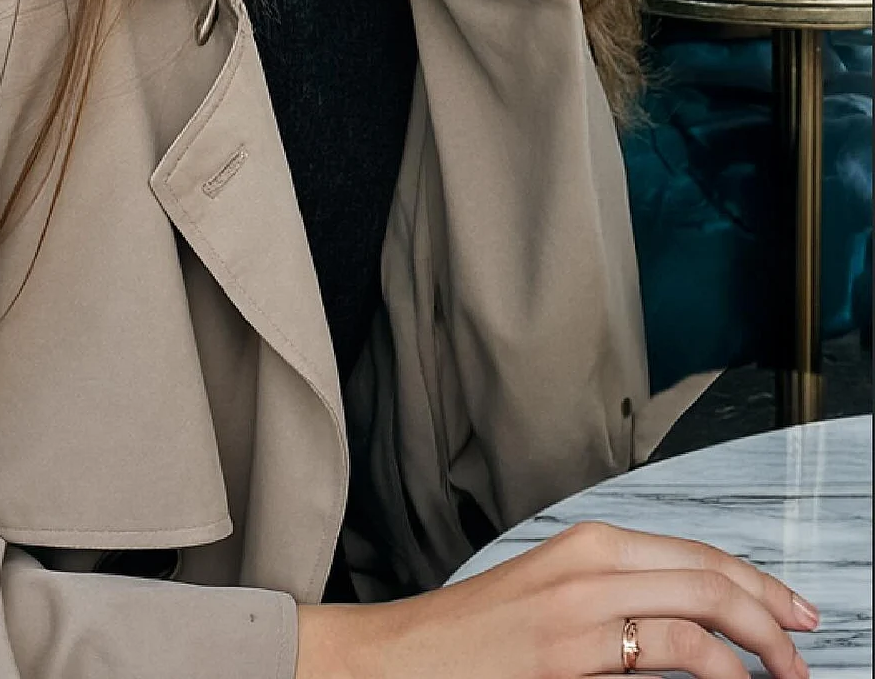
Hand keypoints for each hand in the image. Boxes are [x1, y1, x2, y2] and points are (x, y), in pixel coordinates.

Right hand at [296, 521, 817, 678]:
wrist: (405, 658)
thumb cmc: (474, 639)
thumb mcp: (554, 599)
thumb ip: (616, 601)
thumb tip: (690, 629)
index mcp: (588, 543)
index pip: (696, 553)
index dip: (756, 582)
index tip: (792, 614)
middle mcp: (590, 562)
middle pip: (708, 574)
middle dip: (771, 612)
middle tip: (804, 649)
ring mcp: (582, 607)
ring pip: (698, 609)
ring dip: (755, 648)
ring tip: (781, 678)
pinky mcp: (572, 653)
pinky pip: (667, 651)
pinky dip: (716, 671)